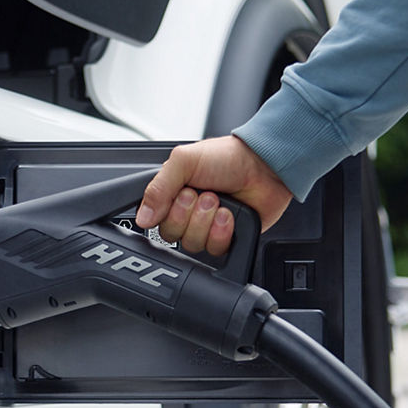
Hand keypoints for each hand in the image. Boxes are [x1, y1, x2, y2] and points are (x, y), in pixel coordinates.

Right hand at [134, 135, 292, 255]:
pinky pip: (214, 250)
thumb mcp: (184, 161)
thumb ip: (158, 188)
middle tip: (205, 195)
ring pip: (192, 244)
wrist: (265, 166)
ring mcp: (206, 227)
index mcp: (172, 193)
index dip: (168, 212)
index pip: (155, 219)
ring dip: (206, 222)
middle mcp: (186, 212)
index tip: (182, 194)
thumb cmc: (228, 157)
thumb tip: (142, 217)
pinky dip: (222, 232)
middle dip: (190, 215)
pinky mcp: (225, 239)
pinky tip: (228, 216)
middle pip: (172, 235)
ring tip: (219, 203)